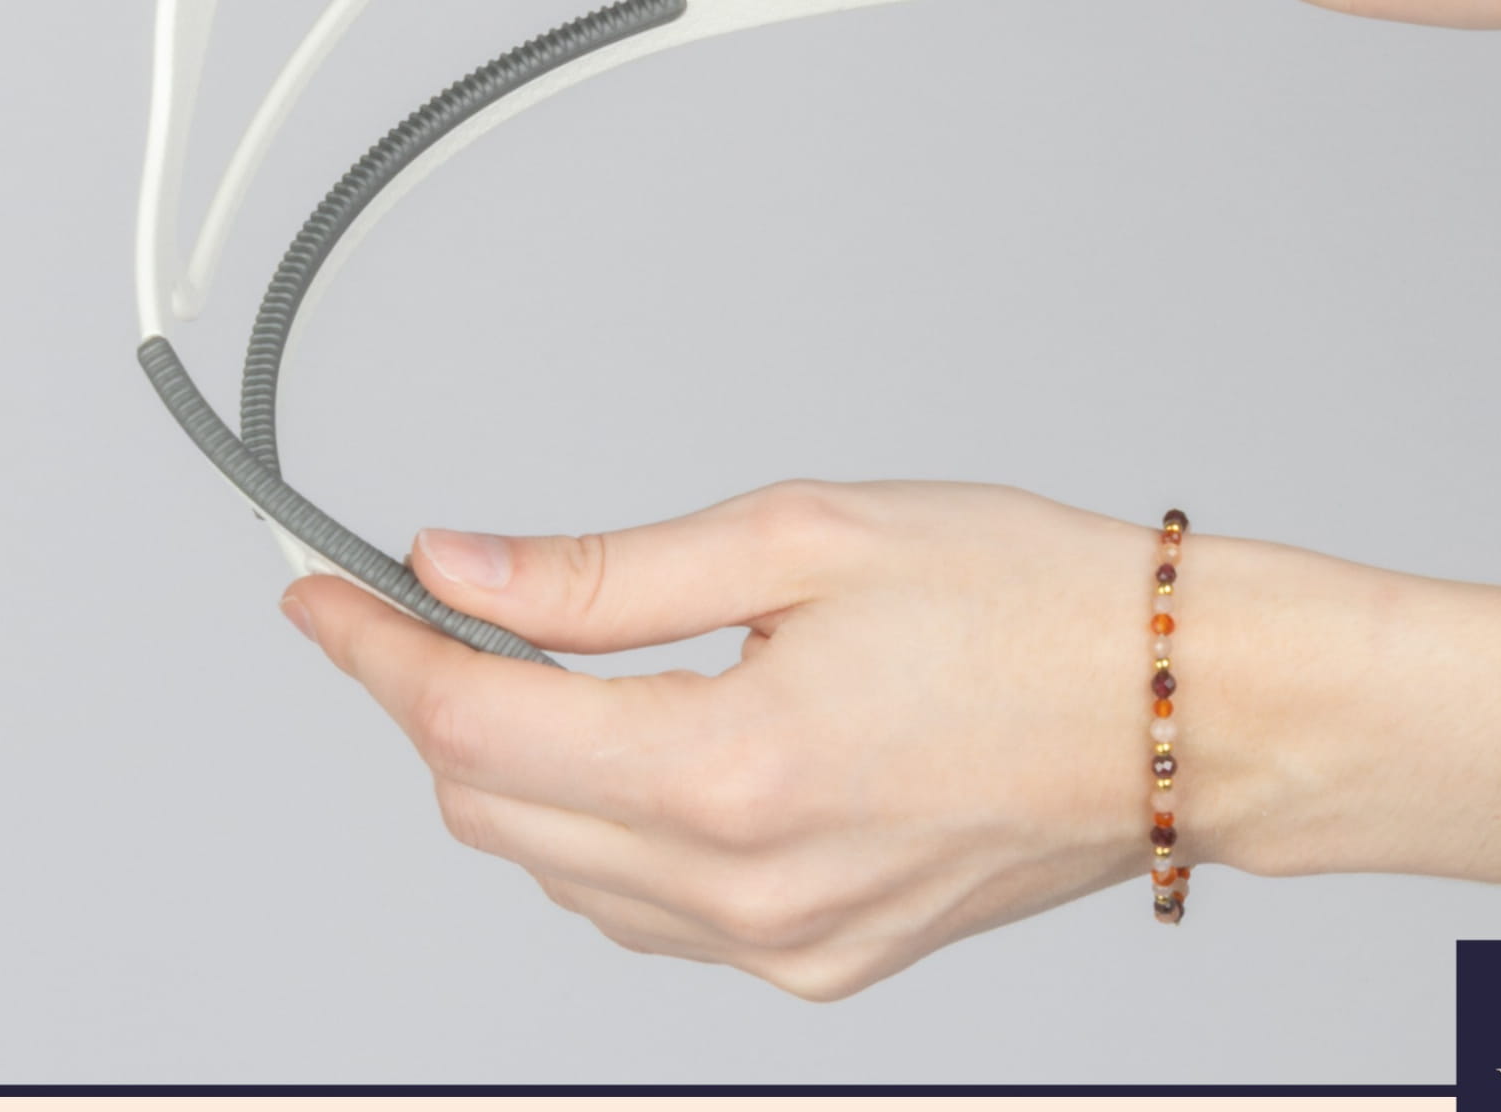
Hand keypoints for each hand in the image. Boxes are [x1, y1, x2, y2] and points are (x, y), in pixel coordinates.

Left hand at [276, 479, 1169, 1001]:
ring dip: (519, 766)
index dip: (377, 652)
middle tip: (443, 602)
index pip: (478, 722)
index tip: (324, 596)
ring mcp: (784, 946)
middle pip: (496, 808)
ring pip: (561, 870)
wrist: (1175, 709)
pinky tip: (640, 748)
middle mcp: (746, 889)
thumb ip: (608, 573)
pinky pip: (649, 913)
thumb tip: (461, 569)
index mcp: (736, 770)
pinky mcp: (822, 965)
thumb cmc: (1024, 598)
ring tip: (553, 660)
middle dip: (439, 702)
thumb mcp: (803, 535)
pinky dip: (602, 829)